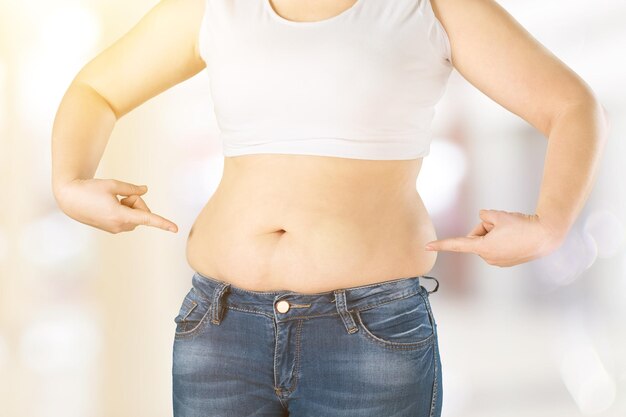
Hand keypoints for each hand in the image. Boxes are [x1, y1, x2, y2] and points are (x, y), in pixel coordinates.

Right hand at [54, 178, 178, 233]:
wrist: (68, 199)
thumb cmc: (89, 189)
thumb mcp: (112, 184)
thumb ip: (132, 189)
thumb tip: (145, 190)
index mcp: (121, 215)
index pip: (147, 219)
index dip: (163, 223)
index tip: (175, 229)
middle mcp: (120, 226)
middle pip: (142, 211)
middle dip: (136, 201)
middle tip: (119, 195)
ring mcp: (116, 229)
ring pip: (135, 215)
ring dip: (128, 205)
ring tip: (110, 200)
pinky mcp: (112, 229)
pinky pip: (127, 218)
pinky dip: (123, 210)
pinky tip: (107, 205)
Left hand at [424, 209, 565, 266]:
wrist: (545, 237)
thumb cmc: (522, 226)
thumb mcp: (498, 215)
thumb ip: (484, 215)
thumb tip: (483, 219)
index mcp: (482, 248)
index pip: (457, 244)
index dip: (441, 245)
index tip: (427, 246)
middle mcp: (487, 258)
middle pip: (477, 234)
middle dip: (486, 227)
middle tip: (504, 224)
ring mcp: (497, 261)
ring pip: (487, 239)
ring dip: (496, 232)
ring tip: (513, 231)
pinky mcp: (505, 261)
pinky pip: (496, 244)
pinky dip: (503, 238)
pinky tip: (516, 237)